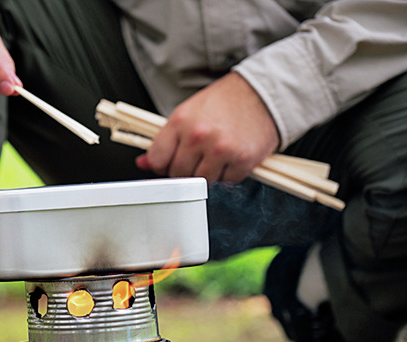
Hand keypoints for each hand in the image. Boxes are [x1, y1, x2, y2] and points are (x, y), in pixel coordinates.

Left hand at [137, 72, 279, 182]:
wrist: (262, 94)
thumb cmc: (225, 102)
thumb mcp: (188, 113)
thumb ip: (165, 139)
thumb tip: (144, 163)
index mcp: (181, 122)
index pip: (157, 159)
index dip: (160, 165)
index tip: (167, 163)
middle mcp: (199, 137)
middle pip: (178, 174)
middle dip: (183, 171)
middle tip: (195, 158)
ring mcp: (221, 151)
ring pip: (200, 182)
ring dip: (205, 175)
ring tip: (213, 157)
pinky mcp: (242, 162)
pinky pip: (225, 183)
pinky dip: (226, 176)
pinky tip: (229, 159)